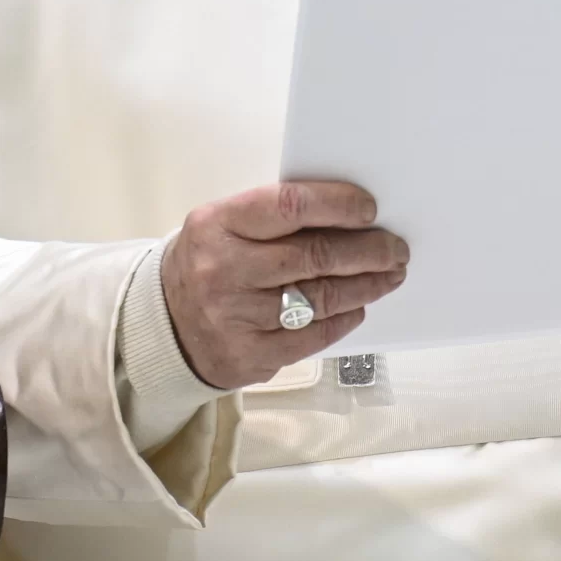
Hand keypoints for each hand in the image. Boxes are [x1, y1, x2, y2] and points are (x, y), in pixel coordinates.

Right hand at [161, 181, 408, 389]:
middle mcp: (225, 270)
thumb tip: (349, 214)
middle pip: (314, 255)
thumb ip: (277, 217)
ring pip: (321, 297)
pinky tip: (358, 305)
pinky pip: (313, 335)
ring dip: (366, 284)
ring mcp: (237, 316)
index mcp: (218, 224)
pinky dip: (343, 317)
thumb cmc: (208, 263)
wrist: (164, 325)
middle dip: (367, 250)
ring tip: (389, 273)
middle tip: (395, 247)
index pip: (289, 206)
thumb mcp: (225, 225)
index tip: (370, 209)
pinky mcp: (251, 354)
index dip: (338, 205)